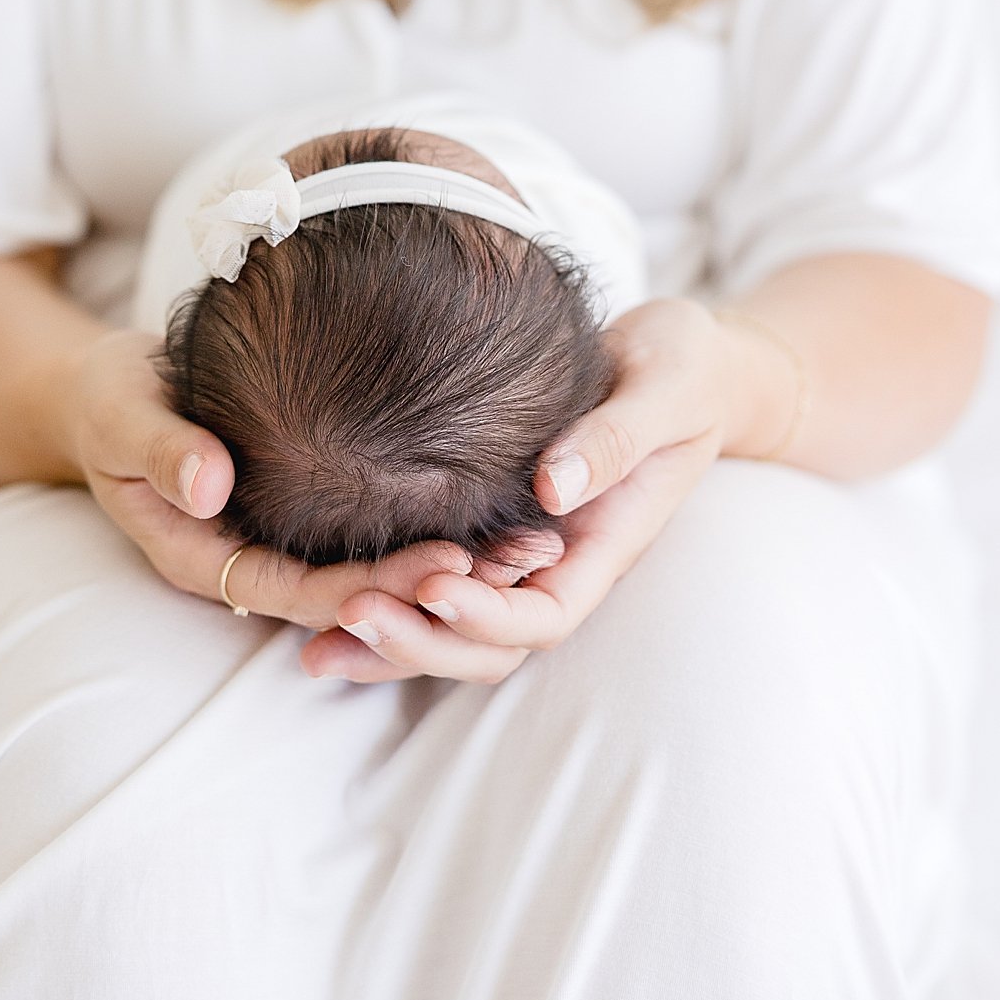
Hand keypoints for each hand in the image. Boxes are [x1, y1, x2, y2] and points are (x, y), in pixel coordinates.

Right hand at [62, 329, 565, 637]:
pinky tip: (501, 502)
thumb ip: (160, 449)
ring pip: (377, 569)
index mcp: (206, 555)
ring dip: (456, 565)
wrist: (110, 386)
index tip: (446, 568)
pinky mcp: (310, 508)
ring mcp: (286, 538)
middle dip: (438, 586)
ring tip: (539, 546)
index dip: (375, 588)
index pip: (303, 592)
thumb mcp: (119, 415)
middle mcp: (255, 559)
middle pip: (357, 591)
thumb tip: (211, 483)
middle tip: (521, 562)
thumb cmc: (110, 398)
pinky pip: (376, 528)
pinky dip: (435, 522)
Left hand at [300, 298, 748, 683]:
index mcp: (605, 542)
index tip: (433, 587)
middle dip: (421, 642)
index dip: (488, 616)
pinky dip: (388, 594)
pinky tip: (323, 598)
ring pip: (454, 624)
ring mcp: (523, 545)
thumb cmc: (684, 367)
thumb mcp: (667, 390)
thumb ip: (616, 438)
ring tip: (315, 640)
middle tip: (350, 614)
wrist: (682, 355)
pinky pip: (438, 574)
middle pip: (489, 643)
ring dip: (391, 637)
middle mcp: (559, 559)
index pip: (545, 614)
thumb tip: (553, 489)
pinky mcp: (491, 518)